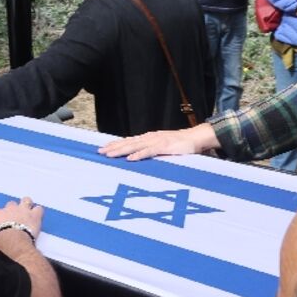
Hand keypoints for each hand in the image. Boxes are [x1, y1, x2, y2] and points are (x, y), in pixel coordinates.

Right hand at [0, 197, 44, 240]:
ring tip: (28, 211)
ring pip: (26, 201)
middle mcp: (8, 209)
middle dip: (14, 210)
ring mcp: (22, 210)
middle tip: (15, 218)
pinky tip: (38, 216)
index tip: (1, 224)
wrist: (10, 242)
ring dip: (27, 205)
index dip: (0, 218)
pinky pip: (38, 209)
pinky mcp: (34, 216)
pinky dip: (38, 212)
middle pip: (11, 205)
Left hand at [99, 124, 219, 160]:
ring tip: (110, 154)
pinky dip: (139, 154)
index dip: (116, 143)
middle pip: (128, 142)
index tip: (103, 148)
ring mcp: (157, 141)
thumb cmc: (180, 144)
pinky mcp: (165, 147)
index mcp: (149, 138)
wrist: (196, 138)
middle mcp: (150, 137)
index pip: (129, 140)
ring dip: (121, 150)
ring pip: (135, 146)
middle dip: (113, 147)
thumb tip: (139, 156)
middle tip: (100, 152)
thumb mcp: (162, 146)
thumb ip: (151, 150)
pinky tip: (130, 159)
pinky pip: (150, 151)